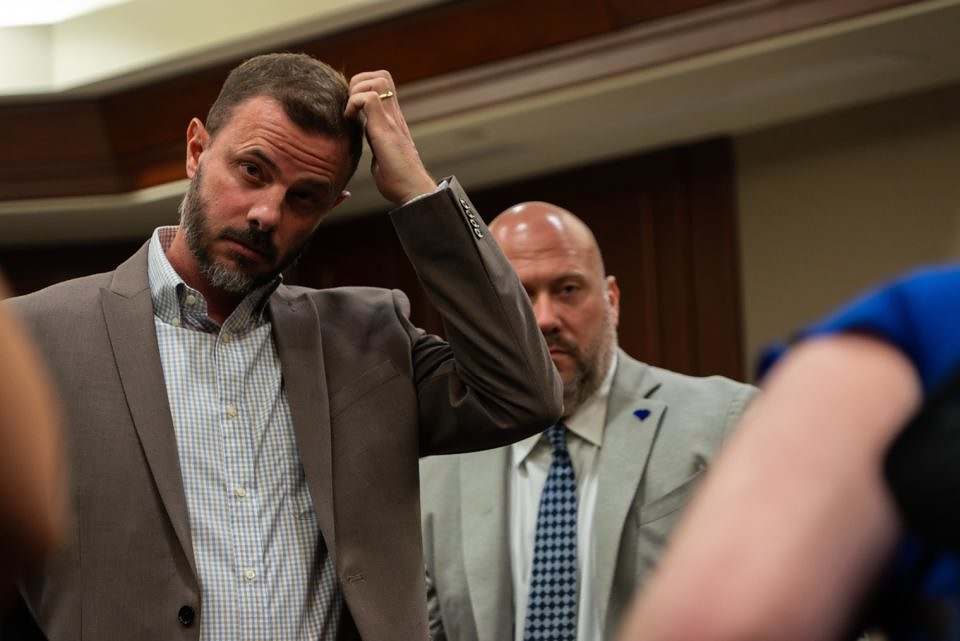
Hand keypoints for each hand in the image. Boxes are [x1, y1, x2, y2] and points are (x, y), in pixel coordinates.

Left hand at [346, 70, 435, 204]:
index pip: (382, 86)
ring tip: (351, 112)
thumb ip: (376, 146)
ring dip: (357, 90)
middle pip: (381, 76)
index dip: (363, 88)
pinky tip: (350, 121)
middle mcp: (394, 115)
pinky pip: (368, 98)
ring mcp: (391, 119)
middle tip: (350, 106)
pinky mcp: (385, 128)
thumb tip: (368, 149)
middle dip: (359, 82)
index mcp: (392, 120)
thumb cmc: (398, 182)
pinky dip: (354, 104)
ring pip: (377, 80)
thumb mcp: (382, 157)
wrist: (413, 191)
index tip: (352, 109)